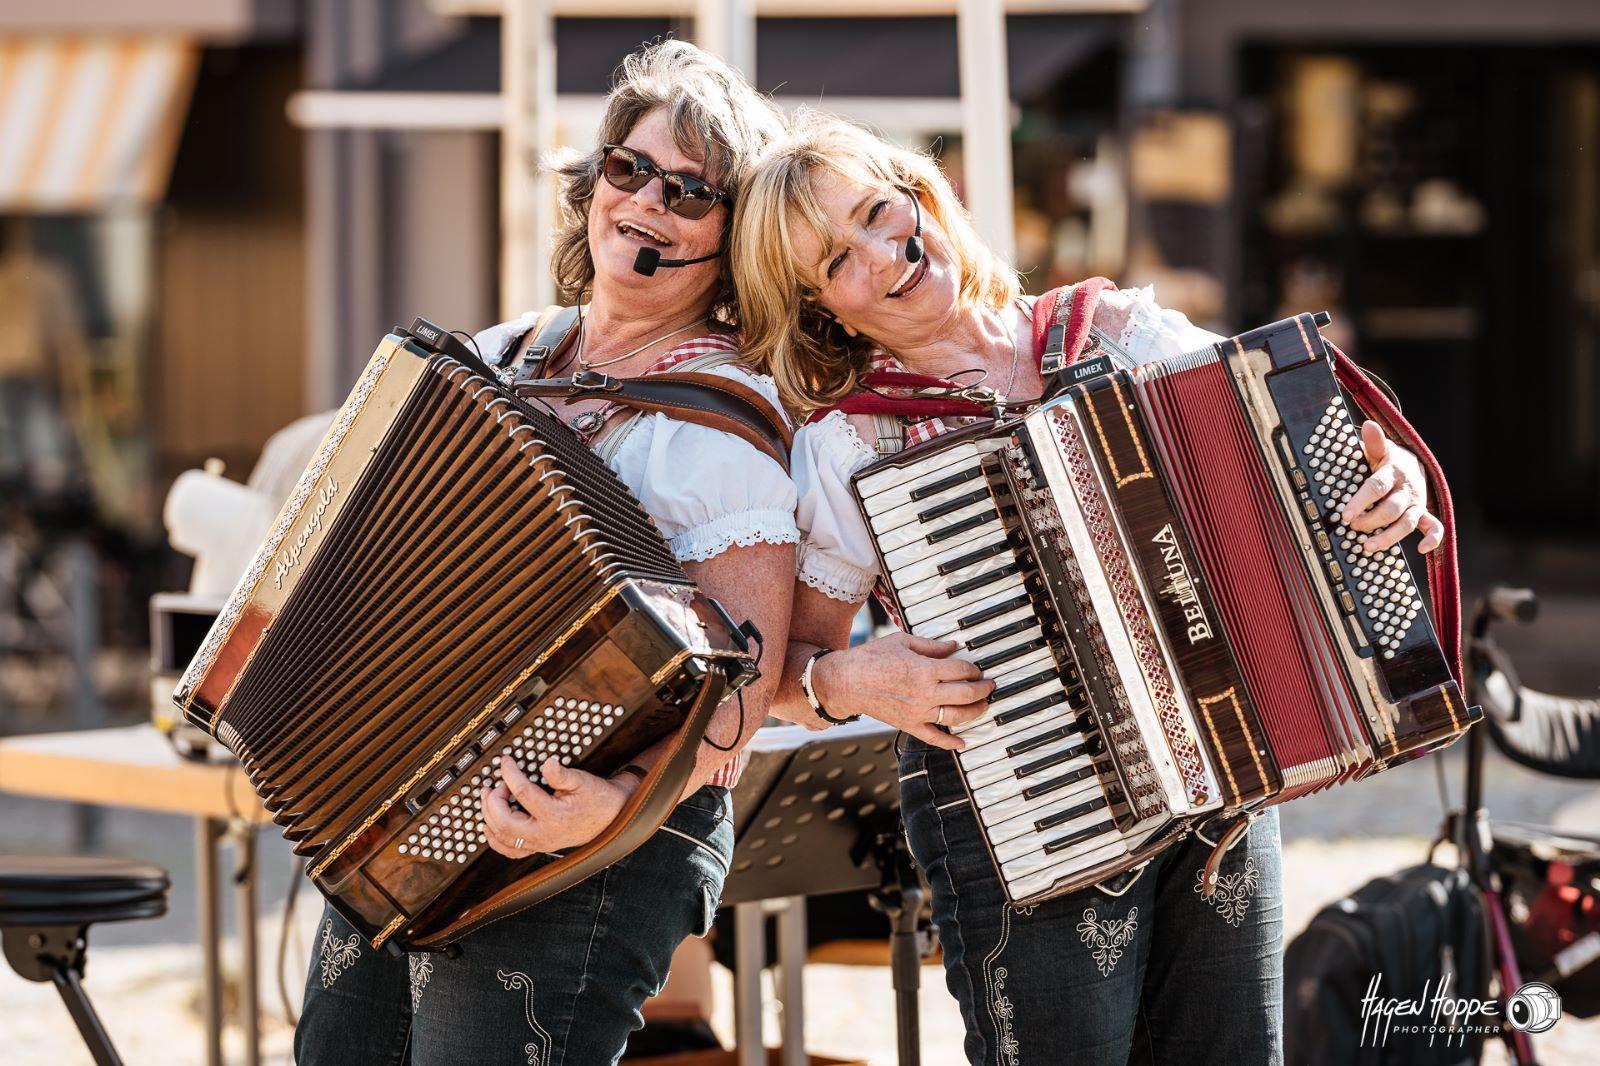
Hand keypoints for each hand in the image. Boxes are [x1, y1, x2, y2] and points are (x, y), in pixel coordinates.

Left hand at [481, 756, 633, 858]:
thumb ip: (561, 774)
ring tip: (489, 797)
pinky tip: (489, 825)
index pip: (523, 793)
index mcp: (555, 816)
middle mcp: (544, 835)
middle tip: (495, 784)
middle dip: (493, 801)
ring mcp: (539, 844)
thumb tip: (547, 764)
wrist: (610, 817)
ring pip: (502, 837)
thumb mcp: (582, 780)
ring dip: (489, 817)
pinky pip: (509, 851)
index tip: (506, 761)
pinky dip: (495, 839)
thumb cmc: (596, 798)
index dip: (510, 774)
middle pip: (504, 822)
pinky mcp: (538, 846)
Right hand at [814, 632, 993, 750]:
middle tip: (990, 686)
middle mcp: (925, 693)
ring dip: (976, 712)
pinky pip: (934, 738)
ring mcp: (918, 712)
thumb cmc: (871, 658)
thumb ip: (931, 646)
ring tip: (983, 706)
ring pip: (957, 717)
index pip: (962, 671)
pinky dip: (951, 742)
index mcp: (925, 669)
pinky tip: (963, 741)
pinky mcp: (909, 725)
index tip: (977, 669)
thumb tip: (953, 646)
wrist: (846, 681)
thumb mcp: (902, 642)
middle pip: (966, 694)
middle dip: (984, 690)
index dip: (975, 669)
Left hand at [1340, 421, 1443, 554]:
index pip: (1376, 487)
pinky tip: (1421, 550)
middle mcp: (1407, 489)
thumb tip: (1368, 426)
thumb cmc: (1389, 460)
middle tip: (1352, 527)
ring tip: (1368, 546)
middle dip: (1371, 520)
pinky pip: (1434, 528)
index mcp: (1394, 471)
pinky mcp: (1424, 514)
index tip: (1345, 514)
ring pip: (1407, 522)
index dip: (1361, 501)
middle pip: (1391, 508)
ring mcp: (1416, 503)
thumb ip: (1374, 442)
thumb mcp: (1380, 449)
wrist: (1413, 463)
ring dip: (1389, 536)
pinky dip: (1432, 540)